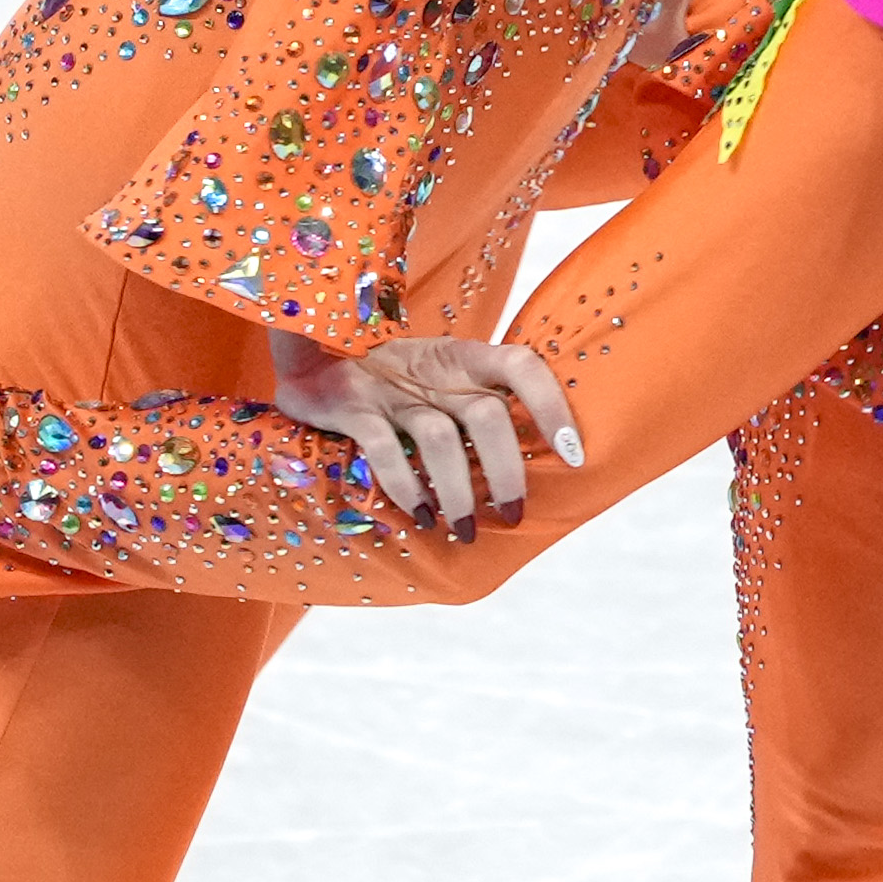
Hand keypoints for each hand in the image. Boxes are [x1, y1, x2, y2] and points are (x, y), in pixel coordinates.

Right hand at [268, 327, 583, 545]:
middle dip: (507, 472)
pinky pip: (385, 451)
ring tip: (464, 529)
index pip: (521, 365)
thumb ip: (475, 403)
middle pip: (487, 416)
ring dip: (459, 492)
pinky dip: (407, 488)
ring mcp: (391, 386)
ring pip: (440, 440)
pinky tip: (422, 515)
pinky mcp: (351, 407)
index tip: (573, 454)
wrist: (309, 351)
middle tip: (511, 513)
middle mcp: (433, 368)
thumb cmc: (392, 377)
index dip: (552, 405)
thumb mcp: (438, 377)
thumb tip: (529, 464)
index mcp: (462, 356)